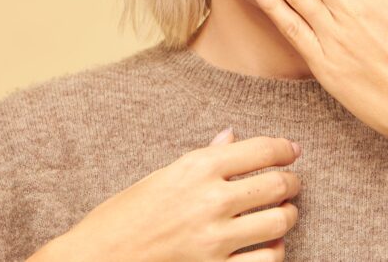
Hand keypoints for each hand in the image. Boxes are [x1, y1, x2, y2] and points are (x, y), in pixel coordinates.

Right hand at [33, 129, 301, 261]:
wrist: (95, 260)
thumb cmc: (123, 217)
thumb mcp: (162, 178)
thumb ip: (203, 159)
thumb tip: (232, 137)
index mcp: (196, 168)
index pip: (261, 149)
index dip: (285, 149)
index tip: (292, 151)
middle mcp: (210, 199)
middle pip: (277, 185)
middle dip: (291, 183)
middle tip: (291, 184)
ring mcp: (214, 239)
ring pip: (279, 222)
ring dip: (286, 217)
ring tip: (281, 215)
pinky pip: (268, 260)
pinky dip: (275, 251)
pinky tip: (268, 246)